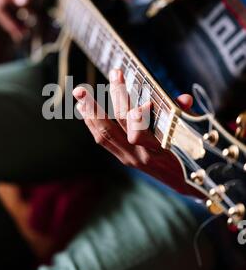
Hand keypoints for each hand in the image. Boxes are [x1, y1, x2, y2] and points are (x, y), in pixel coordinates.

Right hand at [0, 0, 33, 39]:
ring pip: (1, 4)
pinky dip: (15, 7)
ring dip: (12, 16)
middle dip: (10, 22)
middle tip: (23, 36)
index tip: (24, 32)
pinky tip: (25, 12)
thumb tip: (22, 5)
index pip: (0, 5)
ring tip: (25, 28)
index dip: (12, 20)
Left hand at [73, 69, 193, 193]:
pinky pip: (103, 140)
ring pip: (103, 134)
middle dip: (101, 105)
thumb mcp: (189, 137)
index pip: (137, 135)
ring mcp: (128, 157)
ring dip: (90, 112)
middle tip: (89, 87)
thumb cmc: (189, 157)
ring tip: (79, 93)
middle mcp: (138, 156)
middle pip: (113, 129)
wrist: (184, 183)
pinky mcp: (123, 157)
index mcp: (155, 152)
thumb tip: (185, 99)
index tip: (143, 102)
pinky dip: (92, 123)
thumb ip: (183, 117)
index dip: (136, 118)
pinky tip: (83, 109)